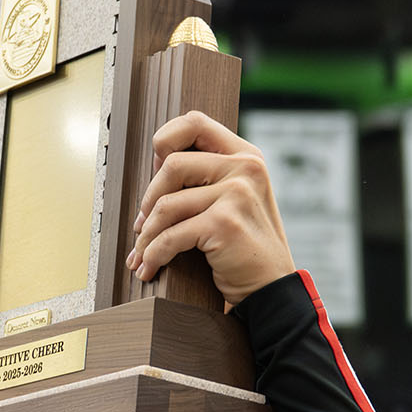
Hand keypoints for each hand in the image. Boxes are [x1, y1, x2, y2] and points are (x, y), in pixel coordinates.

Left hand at [124, 112, 293, 307]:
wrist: (271, 289)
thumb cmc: (245, 247)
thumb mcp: (236, 199)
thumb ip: (209, 176)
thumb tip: (156, 163)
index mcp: (246, 156)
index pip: (194, 122)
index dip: (165, 142)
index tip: (156, 173)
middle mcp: (245, 168)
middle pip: (171, 164)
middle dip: (148, 199)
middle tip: (142, 226)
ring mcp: (236, 194)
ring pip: (165, 205)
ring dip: (146, 235)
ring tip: (141, 254)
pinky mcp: (223, 223)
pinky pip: (170, 236)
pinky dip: (153, 255)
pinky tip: (150, 268)